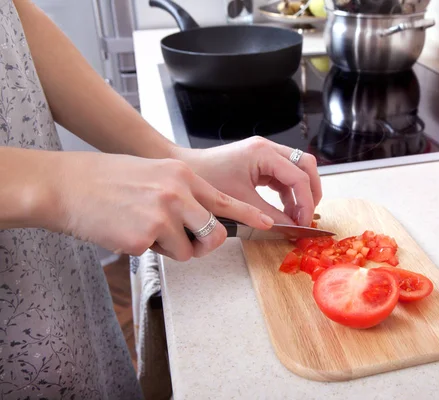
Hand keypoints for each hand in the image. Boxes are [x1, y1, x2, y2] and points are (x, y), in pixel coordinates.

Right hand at [44, 152, 273, 260]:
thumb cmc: (107, 180)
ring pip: (189, 250)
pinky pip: (161, 255)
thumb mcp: (153, 174)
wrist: (66, 185)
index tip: (267, 224)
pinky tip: (127, 232)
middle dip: (203, 244)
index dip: (248, 215)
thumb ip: (182, 193)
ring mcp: (163, 213)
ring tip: (143, 229)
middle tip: (180, 239)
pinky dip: (147, 250)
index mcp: (181, 175)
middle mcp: (178, 192)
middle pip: (214, 233)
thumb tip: (203, 218)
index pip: (224, 200)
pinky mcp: (145, 234)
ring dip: (171, 248)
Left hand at [173, 137, 322, 226]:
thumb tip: (290, 228)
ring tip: (297, 217)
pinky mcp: (260, 162)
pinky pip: (284, 175)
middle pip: (306, 165)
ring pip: (298, 169)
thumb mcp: (239, 201)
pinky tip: (285, 210)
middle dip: (311, 192)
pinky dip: (289, 193)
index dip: (306, 202)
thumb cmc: (205, 179)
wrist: (184, 170)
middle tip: (307, 216)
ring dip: (301, 193)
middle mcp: (267, 148)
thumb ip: (268, 215)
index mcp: (263, 153)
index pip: (299, 176)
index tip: (304, 223)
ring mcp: (264, 153)